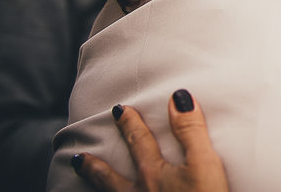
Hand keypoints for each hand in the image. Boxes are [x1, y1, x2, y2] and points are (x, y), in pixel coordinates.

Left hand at [71, 90, 227, 191]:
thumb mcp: (204, 164)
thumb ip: (191, 131)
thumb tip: (178, 97)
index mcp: (153, 175)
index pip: (140, 143)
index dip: (131, 125)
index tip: (120, 110)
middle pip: (112, 177)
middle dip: (98, 163)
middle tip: (79, 154)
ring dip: (92, 188)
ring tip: (77, 180)